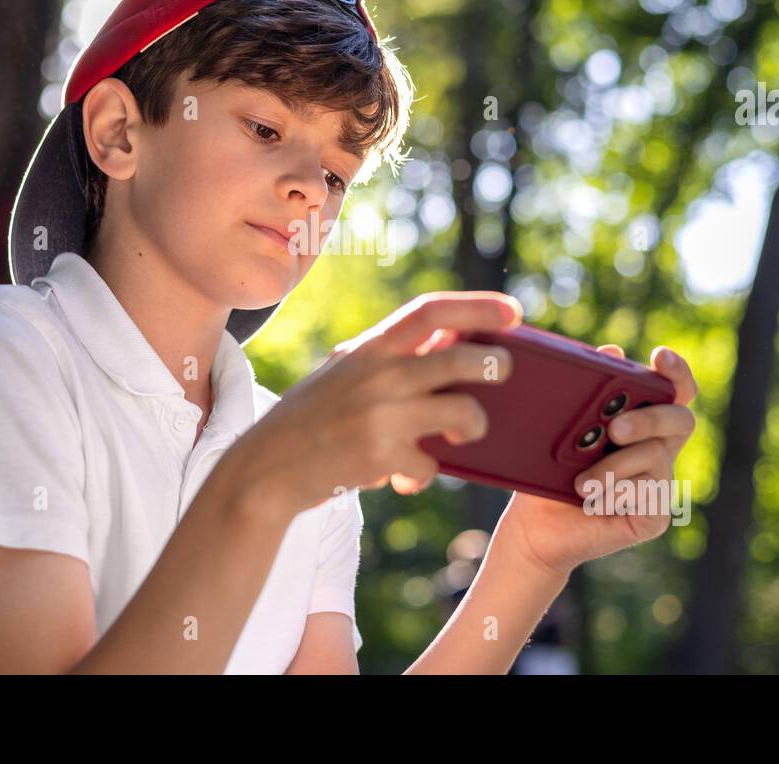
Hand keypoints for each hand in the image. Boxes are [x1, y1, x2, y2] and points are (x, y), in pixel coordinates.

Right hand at [242, 291, 522, 513]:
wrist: (266, 467)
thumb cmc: (312, 418)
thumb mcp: (344, 373)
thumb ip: (387, 358)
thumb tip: (449, 342)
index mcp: (370, 348)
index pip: (431, 310)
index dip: (477, 305)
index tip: (513, 310)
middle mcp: (380, 374)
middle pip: (464, 359)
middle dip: (497, 365)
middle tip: (504, 371)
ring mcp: (383, 415)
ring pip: (465, 412)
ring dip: (473, 425)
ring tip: (462, 433)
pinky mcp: (382, 455)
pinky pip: (431, 464)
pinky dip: (422, 473)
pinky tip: (402, 475)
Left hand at [492, 344, 698, 584]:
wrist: (534, 524)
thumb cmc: (547, 472)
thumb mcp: (562, 428)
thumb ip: (589, 393)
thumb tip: (612, 351)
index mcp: (639, 422)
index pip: (674, 391)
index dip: (676, 372)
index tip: (659, 357)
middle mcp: (657, 449)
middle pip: (680, 420)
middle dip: (649, 418)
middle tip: (616, 428)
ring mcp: (659, 483)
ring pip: (654, 456)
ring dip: (612, 467)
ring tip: (580, 483)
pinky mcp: (654, 515)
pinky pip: (646, 493)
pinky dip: (613, 494)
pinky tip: (591, 504)